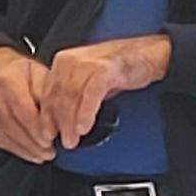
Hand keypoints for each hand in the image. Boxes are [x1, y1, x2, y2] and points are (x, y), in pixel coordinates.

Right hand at [0, 47, 57, 162]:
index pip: (23, 111)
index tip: (53, 139)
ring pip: (3, 135)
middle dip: (33, 143)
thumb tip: (60, 121)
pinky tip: (26, 153)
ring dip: (24, 149)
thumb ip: (49, 96)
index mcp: (8, 81)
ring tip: (41, 156)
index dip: (38, 128)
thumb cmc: (19, 70)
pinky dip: (12, 148)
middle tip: (50, 153)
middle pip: (13, 126)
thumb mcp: (39, 73)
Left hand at [36, 35, 170, 149]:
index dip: (46, 117)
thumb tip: (62, 120)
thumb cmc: (120, 67)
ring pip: (71, 97)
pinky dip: (85, 113)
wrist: (149, 53)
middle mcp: (71, 60)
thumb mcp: (90, 80)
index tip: (46, 135)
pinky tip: (84, 127)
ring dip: (70, 122)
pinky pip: (90, 95)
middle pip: (57, 97)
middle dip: (57, 124)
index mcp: (63, 62)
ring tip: (72, 139)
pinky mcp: (105, 70)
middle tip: (61, 142)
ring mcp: (88, 63)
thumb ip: (74, 95)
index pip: (48, 93)